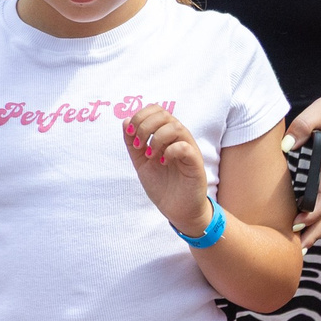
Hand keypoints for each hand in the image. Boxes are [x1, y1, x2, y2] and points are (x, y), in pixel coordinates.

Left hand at [121, 107, 213, 233]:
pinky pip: (184, 146)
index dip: (140, 117)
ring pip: (175, 127)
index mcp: (167, 136)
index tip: (131, 136)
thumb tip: (125, 121)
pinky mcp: (195, 163)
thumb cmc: (162, 185)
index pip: (156, 110)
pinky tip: (162, 162)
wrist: (177, 209)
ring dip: (157, 139)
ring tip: (150, 156)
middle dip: (145, 126)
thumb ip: (133, 144)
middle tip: (139, 145)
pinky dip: (169, 151)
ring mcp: (188, 149)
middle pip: (165, 114)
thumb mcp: (141, 163)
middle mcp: (179, 138)